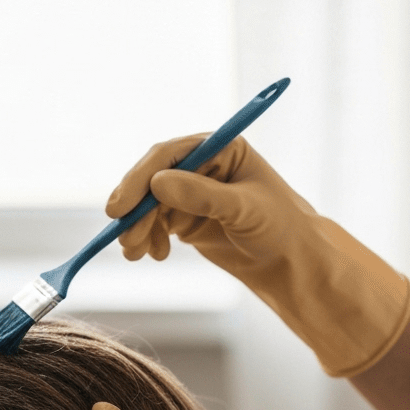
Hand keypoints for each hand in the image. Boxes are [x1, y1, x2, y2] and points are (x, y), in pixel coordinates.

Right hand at [106, 135, 409, 377]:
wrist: (288, 262)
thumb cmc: (279, 228)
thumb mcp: (244, 209)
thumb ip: (202, 195)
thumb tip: (157, 183)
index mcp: (219, 148)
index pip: (169, 154)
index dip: (141, 178)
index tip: (121, 207)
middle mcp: (200, 165)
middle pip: (151, 179)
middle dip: (134, 209)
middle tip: (123, 237)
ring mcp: (190, 192)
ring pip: (147, 204)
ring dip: (136, 228)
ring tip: (137, 254)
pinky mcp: (184, 218)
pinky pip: (153, 224)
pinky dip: (146, 239)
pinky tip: (155, 255)